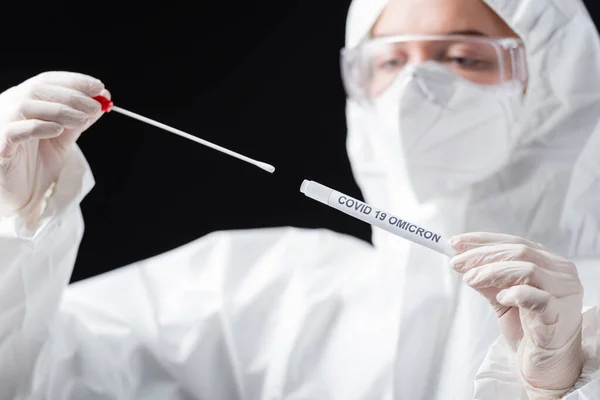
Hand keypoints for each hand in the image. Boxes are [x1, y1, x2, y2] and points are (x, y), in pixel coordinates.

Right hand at [0, 71, 108, 214]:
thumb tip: (101, 101)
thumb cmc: (39, 163)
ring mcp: (1, 125)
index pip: (46, 81)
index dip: (73, 81)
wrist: (24, 195)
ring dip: (60, 110)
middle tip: (95, 106)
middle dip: (72, 96)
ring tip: (84, 120)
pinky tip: (57, 130)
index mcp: (24, 101)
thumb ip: (78, 119)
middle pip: (38, 90)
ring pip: (27, 106)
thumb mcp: (64, 137)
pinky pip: (15, 132)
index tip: (99, 87)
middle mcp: (9, 107)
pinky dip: (38, 127)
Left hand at [449, 233, 583, 397]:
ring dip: (492, 272)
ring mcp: (564, 293)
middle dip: (481, 255)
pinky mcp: (559, 316)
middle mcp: (561, 273)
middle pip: (519, 252)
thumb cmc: (528, 329)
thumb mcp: (502, 298)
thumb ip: (487, 279)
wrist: (547, 366)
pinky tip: (500, 298)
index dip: (483, 241)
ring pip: (527, 269)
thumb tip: (460, 260)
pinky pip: (537, 298)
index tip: (455, 243)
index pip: (514, 242)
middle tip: (455, 262)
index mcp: (550, 263)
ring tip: (469, 280)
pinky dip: (515, 293)